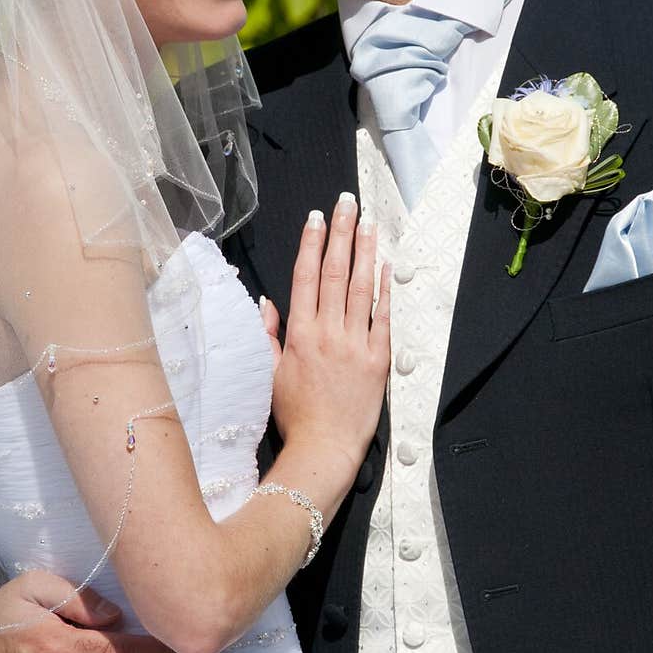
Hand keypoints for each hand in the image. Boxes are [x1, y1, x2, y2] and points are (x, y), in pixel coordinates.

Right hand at [263, 194, 390, 482]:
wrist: (325, 449)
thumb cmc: (294, 415)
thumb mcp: (269, 374)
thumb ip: (268, 335)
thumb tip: (266, 302)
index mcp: (299, 334)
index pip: (306, 277)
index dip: (312, 244)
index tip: (317, 217)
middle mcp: (328, 332)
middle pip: (335, 272)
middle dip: (341, 233)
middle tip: (346, 203)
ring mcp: (356, 344)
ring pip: (362, 287)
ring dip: (365, 250)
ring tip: (369, 222)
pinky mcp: (379, 359)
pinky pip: (383, 316)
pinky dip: (385, 289)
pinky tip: (386, 264)